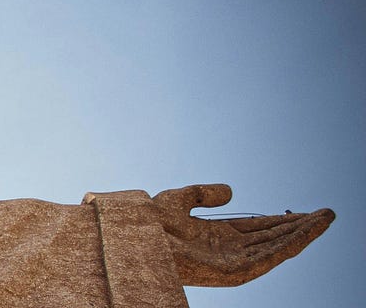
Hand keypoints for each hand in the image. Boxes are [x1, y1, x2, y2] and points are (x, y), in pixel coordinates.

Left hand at [153, 184, 333, 285]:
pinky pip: (268, 258)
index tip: (306, 212)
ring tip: (325, 219)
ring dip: (302, 234)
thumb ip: (202, 194)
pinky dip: (289, 244)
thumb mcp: (178, 200)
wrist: (136, 236)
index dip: (282, 220)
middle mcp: (228, 251)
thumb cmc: (148, 223)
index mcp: (218, 237)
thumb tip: (231, 191)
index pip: (259, 228)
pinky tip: (306, 232)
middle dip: (300, 226)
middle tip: (326, 213)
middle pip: (272, 238)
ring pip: (275, 248)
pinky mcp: (232, 272)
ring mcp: (231, 262)